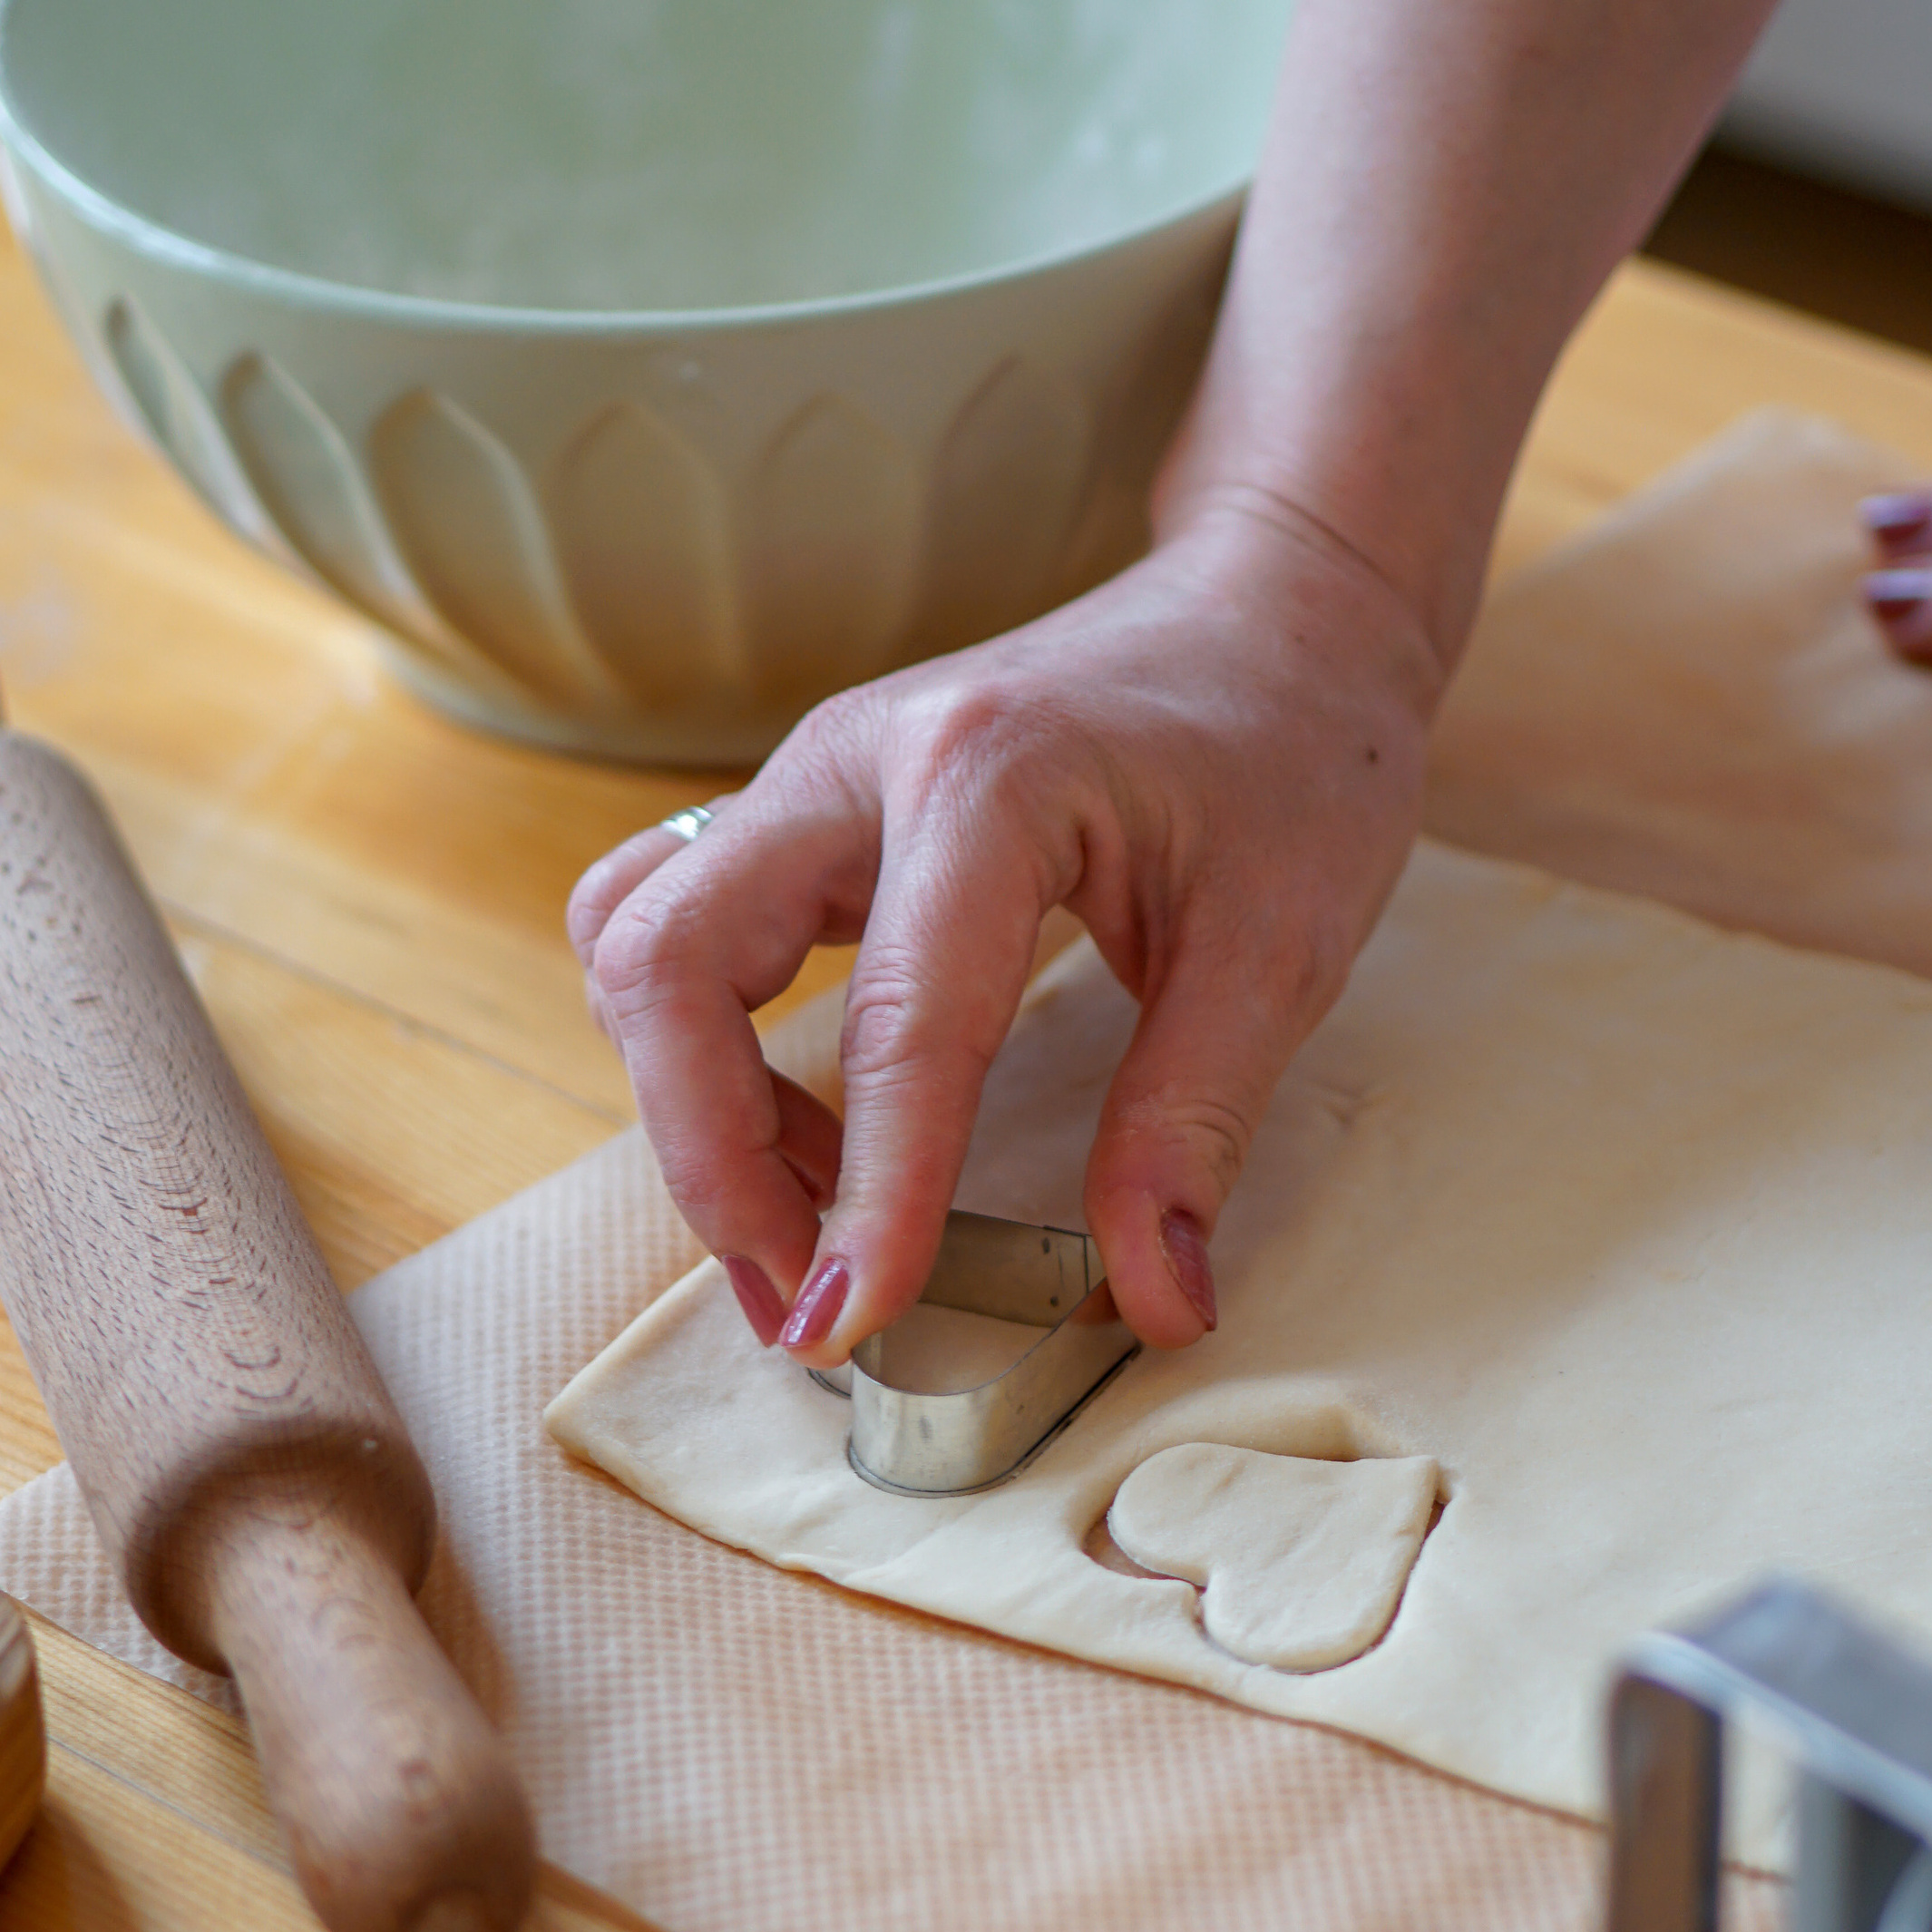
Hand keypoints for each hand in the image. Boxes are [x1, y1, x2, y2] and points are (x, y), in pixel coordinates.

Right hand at [568, 501, 1440, 1361]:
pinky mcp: (807, 811)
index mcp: (989, 779)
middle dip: (708, 1157)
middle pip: (667, 961)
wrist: (1275, 606)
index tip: (851, 1326)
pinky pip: (678, 930)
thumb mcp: (1283, 947)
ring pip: (640, 943)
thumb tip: (1156, 1301)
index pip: (894, 1024)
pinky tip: (824, 1137)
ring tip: (803, 1228)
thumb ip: (1196, 1125)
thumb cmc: (1291, 748)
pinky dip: (708, 1053)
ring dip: (689, 1105)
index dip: (866, 1195)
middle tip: (799, 1298)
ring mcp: (813, 776)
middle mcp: (861, 760)